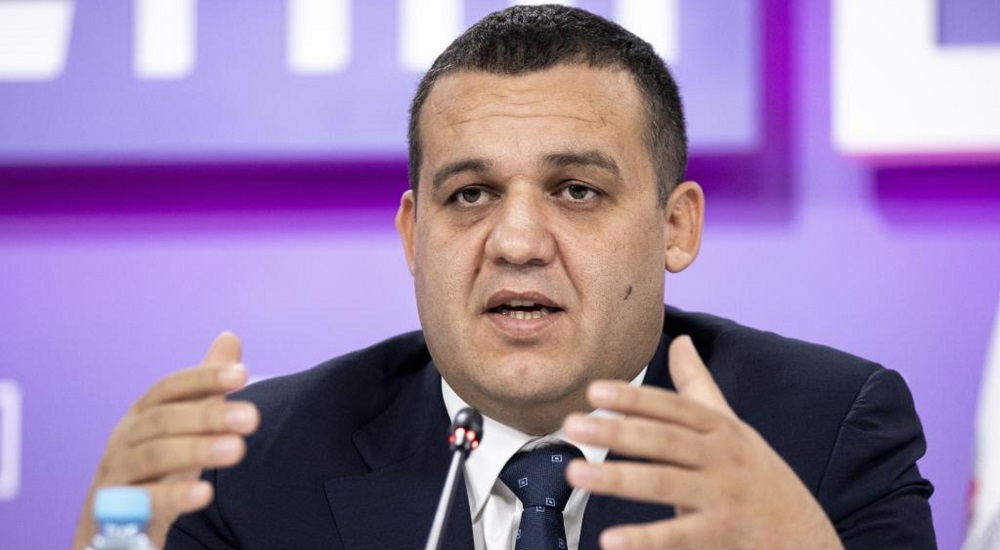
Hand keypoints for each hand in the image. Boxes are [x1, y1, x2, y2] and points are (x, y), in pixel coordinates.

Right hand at [72, 332, 259, 549]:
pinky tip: (204, 493)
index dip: (204, 378)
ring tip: (237, 449)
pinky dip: (172, 496)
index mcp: (143, 413)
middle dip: (208, 415)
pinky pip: (141, 502)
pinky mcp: (113, 513)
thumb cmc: (155, 467)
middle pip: (164, 420)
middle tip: (252, 417)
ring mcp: (116, 473)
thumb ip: (204, 387)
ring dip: (196, 449)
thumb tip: (230, 338)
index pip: (170, 388)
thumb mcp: (182, 426)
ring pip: (152, 456)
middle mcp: (126, 437)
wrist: (112, 526)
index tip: (243, 374)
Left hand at [563, 335, 842, 549]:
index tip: (594, 391)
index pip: (672, 407)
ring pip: (664, 483)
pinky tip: (610, 540)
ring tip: (576, 472)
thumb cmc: (758, 477)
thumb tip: (679, 340)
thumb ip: (699, 387)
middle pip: (663, 440)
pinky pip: (678, 536)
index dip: (633, 398)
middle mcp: (723, 457)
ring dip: (617, 477)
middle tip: (571, 425)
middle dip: (615, 431)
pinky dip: (643, 539)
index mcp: (721, 429)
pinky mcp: (723, 534)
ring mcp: (724, 497)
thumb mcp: (733, 427)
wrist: (804, 536)